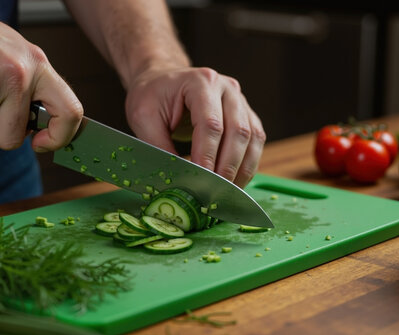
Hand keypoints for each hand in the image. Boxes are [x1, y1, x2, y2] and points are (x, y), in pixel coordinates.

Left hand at [125, 66, 265, 187]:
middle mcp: (227, 88)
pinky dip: (248, 164)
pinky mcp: (246, 114)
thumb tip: (177, 177)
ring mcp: (240, 100)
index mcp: (201, 82)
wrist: (162, 79)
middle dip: (227, 166)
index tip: (202, 178)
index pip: (210, 123)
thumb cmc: (152, 95)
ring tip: (227, 192)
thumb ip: (159, 145)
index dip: (207, 154)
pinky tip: (235, 181)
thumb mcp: (143, 117)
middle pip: (238, 131)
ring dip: (242, 168)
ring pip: (252, 137)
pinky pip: (256, 140)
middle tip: (215, 191)